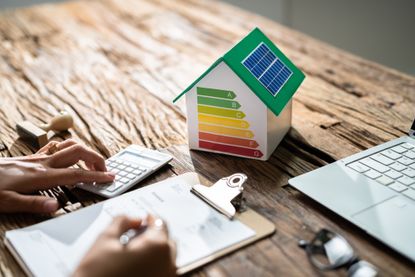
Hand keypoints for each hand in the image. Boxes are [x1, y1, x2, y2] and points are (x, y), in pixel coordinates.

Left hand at [0, 139, 114, 213]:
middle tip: (105, 170)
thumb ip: (34, 204)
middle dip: (96, 159)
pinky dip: (67, 148)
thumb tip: (56, 207)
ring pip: (68, 145)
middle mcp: (42, 163)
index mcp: (41, 176)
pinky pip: (54, 146)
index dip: (96, 175)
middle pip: (78, 152)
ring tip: (91, 163)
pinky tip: (67, 156)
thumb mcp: (7, 203)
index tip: (110, 177)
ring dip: (84, 151)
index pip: (76, 173)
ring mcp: (37, 157)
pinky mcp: (30, 157)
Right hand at [74, 215, 176, 276]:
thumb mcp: (104, 240)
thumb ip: (122, 222)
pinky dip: (153, 266)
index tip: (143, 220)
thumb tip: (134, 220)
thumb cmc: (96, 276)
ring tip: (132, 255)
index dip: (149, 219)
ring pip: (165, 258)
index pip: (160, 223)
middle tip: (134, 237)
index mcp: (157, 247)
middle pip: (166, 241)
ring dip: (154, 252)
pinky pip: (162, 271)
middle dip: (153, 236)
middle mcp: (167, 264)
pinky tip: (134, 268)